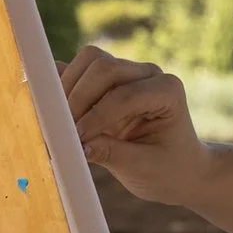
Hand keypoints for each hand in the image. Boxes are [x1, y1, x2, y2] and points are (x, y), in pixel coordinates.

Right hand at [62, 42, 197, 185]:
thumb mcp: (143, 168)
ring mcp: (128, 72)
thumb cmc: (169, 170)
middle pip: (103, 67)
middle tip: (65, 131)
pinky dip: (63, 86)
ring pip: (89, 61)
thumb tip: (74, 143)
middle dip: (79, 98)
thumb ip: (110, 154)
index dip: (96, 115)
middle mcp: (148, 74)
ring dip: (69, 89)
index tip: (77, 139)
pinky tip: (53, 111)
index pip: (125, 94)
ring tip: (61, 124)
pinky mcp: (108, 81)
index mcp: (168, 91)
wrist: (180, 169)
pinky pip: (80, 72)